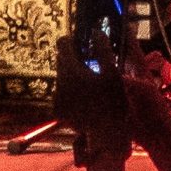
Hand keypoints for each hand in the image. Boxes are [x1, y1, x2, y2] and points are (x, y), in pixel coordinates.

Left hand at [55, 36, 134, 166]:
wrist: (106, 138)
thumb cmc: (113, 104)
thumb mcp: (113, 74)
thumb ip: (103, 50)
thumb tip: (95, 32)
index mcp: (70, 71)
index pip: (62, 44)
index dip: (72, 40)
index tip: (82, 43)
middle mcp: (58, 82)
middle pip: (62, 61)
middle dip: (74, 60)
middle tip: (92, 64)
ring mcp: (56, 98)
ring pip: (63, 78)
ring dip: (74, 77)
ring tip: (92, 84)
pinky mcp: (58, 110)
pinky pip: (63, 94)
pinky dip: (72, 93)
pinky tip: (87, 99)